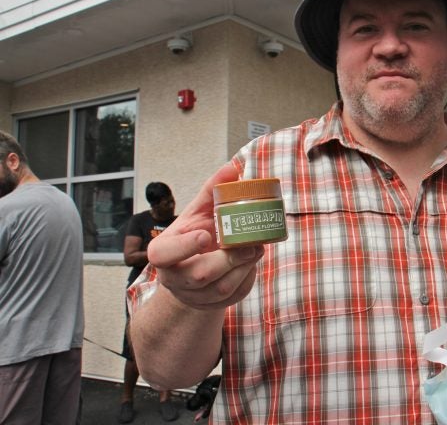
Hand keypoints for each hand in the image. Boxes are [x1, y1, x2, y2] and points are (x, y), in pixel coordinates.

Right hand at [147, 163, 264, 309]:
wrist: (195, 269)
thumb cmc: (195, 235)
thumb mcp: (198, 212)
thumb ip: (212, 191)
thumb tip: (232, 167)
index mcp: (163, 253)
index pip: (164, 254)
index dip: (185, 247)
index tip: (206, 235)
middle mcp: (174, 278)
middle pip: (200, 275)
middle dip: (229, 259)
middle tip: (251, 244)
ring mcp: (193, 296)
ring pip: (221, 289)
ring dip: (244, 267)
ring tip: (256, 249)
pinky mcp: (213, 305)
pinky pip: (234, 296)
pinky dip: (248, 277)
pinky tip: (252, 262)